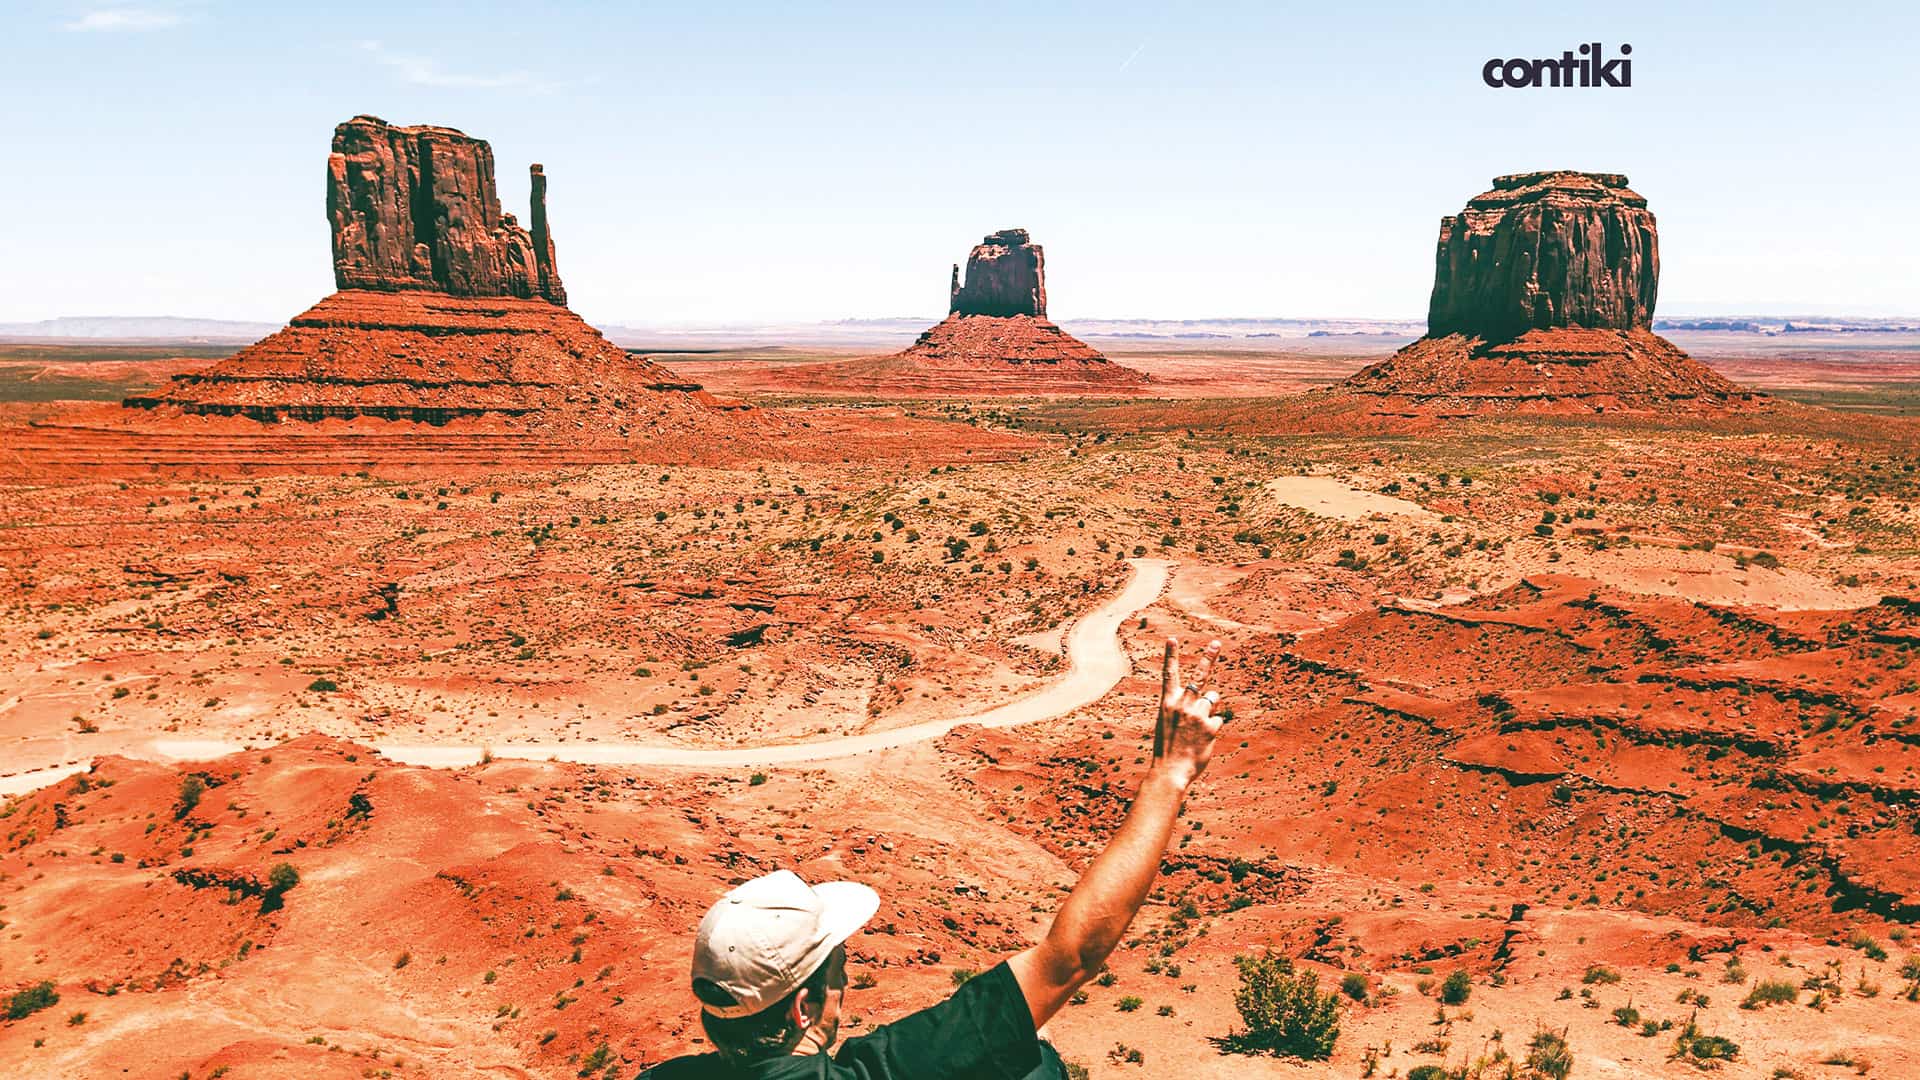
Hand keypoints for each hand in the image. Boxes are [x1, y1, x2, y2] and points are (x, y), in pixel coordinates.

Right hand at [1154, 637, 1224, 786]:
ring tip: (1198, 727)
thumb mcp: (1167, 723)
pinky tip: (1203, 739)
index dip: (1170, 655)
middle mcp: (1182, 705)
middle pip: (1199, 677)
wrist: (1170, 771)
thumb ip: (1183, 708)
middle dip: (1208, 657)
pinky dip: (1213, 728)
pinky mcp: (1210, 726)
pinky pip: (1218, 720)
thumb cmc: (1168, 748)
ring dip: (1210, 708)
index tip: (1172, 639)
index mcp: (1167, 703)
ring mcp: (1197, 714)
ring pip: (1213, 699)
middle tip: (1216, 643)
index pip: (1168, 674)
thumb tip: (1207, 701)